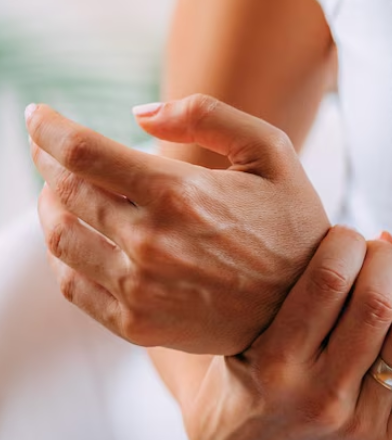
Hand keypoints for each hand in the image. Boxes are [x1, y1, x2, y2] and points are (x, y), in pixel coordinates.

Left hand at [27, 95, 329, 354]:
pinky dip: (61, 254)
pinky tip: (75, 236)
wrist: (307, 310)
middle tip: (47, 149)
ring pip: (60, 238)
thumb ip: (207, 116)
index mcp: (179, 193)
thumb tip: (137, 114)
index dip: (48, 127)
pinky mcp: (135, 325)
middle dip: (47, 161)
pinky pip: (72, 284)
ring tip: (59, 190)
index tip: (36, 114)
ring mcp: (139, 289)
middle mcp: (150, 243)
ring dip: (49, 205)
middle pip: (63, 191)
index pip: (81, 152)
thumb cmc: (291, 222)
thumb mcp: (271, 151)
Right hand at [183, 226, 391, 439]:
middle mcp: (316, 399)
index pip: (329, 280)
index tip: (345, 235)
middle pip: (377, 304)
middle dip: (387, 260)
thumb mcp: (244, 325)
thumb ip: (291, 280)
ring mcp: (354, 427)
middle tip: (382, 250)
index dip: (347, 242)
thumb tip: (375, 232)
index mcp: (274, 364)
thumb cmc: (244, 368)